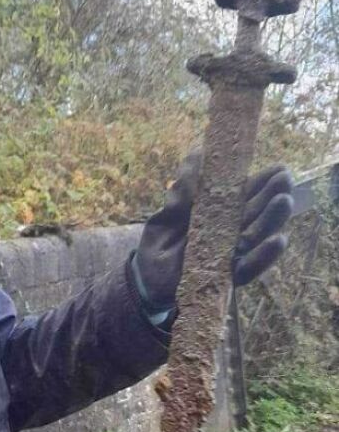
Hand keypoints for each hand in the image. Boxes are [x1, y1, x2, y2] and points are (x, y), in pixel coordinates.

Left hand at [133, 151, 294, 312]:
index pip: (247, 194)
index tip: (280, 168)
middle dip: (273, 197)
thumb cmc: (161, 242)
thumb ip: (184, 189)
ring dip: (272, 220)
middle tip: (286, 181)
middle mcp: (231, 232)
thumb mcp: (168, 212)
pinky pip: (249, 267)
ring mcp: (231, 255)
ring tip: (284, 202)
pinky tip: (278, 240)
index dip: (264, 181)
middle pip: (258, 213)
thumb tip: (198, 153)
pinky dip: (263, 255)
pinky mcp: (226, 277)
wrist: (145, 279)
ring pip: (257, 237)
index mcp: (220, 212)